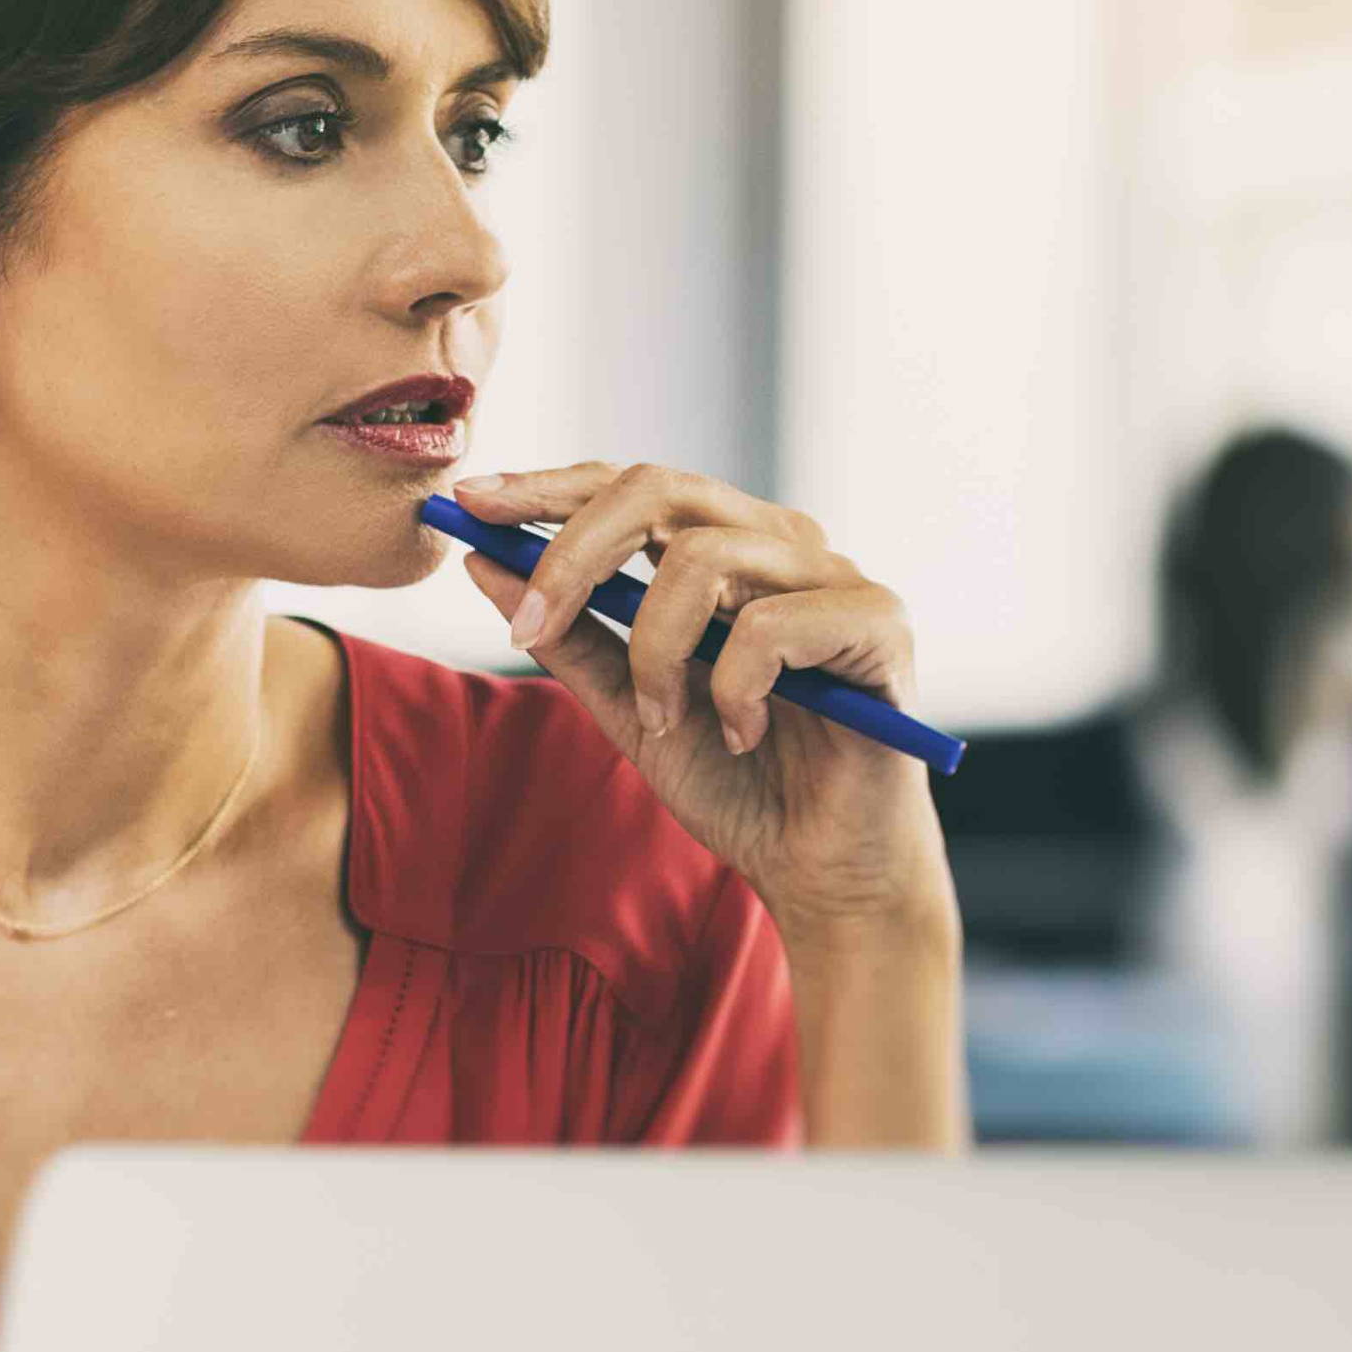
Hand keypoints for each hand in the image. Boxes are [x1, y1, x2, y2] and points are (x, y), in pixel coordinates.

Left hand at [448, 463, 953, 940]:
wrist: (815, 865)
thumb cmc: (733, 781)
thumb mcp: (625, 706)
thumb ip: (566, 637)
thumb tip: (483, 562)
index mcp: (724, 548)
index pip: (630, 486)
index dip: (549, 487)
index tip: (472, 502)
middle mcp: (780, 544)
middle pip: (659, 490)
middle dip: (572, 555)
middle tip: (526, 624)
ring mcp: (835, 576)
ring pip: (704, 560)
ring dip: (655, 652)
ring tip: (665, 719)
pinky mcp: (879, 624)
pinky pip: (770, 628)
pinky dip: (733, 692)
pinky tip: (744, 736)